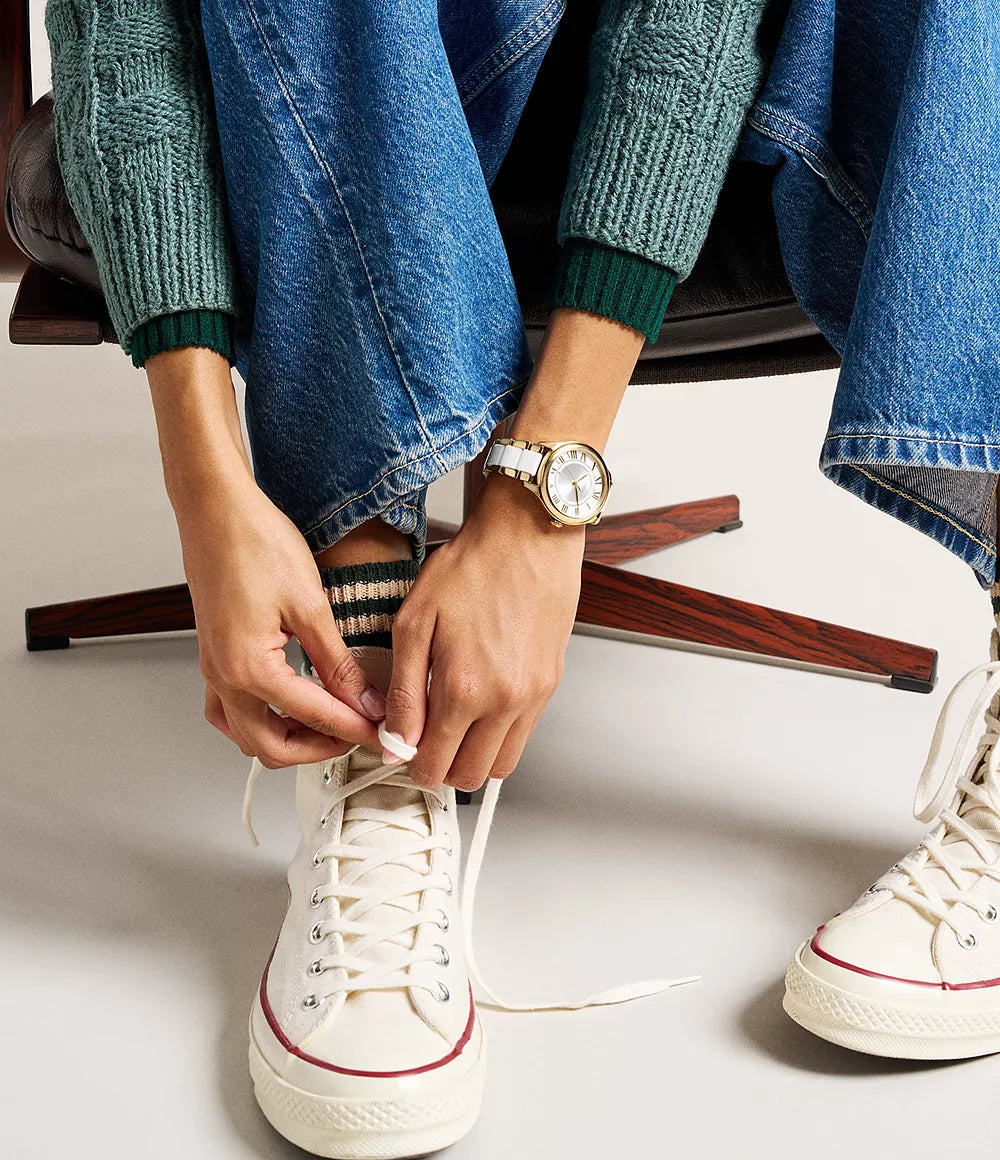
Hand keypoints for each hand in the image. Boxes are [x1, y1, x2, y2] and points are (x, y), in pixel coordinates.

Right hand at [176, 465, 383, 766]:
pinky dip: (260, 720)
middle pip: (270, 746)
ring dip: (287, 740)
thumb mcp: (309, 605)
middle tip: (358, 734)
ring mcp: (213, 669)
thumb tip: (362, 698)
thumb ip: (336, 662)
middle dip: (319, 748)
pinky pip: (229, 711)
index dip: (354, 727)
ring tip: (328, 726)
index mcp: (247, 668)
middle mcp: (223, 676)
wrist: (215, 509)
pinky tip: (288, 706)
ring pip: (245, 735)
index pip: (312, 716)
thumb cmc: (254, 542)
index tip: (381, 732)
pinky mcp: (213, 656)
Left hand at [384, 474, 583, 789]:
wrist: (529, 536)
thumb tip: (395, 740)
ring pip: (502, 765)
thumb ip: (404, 691)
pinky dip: (499, 734)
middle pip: (470, 777)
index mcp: (465, 689)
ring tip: (453, 723)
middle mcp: (505, 702)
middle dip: (442, 767)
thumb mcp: (414, 623)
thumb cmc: (472, 567)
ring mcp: (534, 696)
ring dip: (474, 756)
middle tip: (424, 738)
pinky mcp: (551, 684)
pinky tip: (480, 702)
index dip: (411, 763)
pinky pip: (524, 735)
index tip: (402, 746)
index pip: (435, 765)